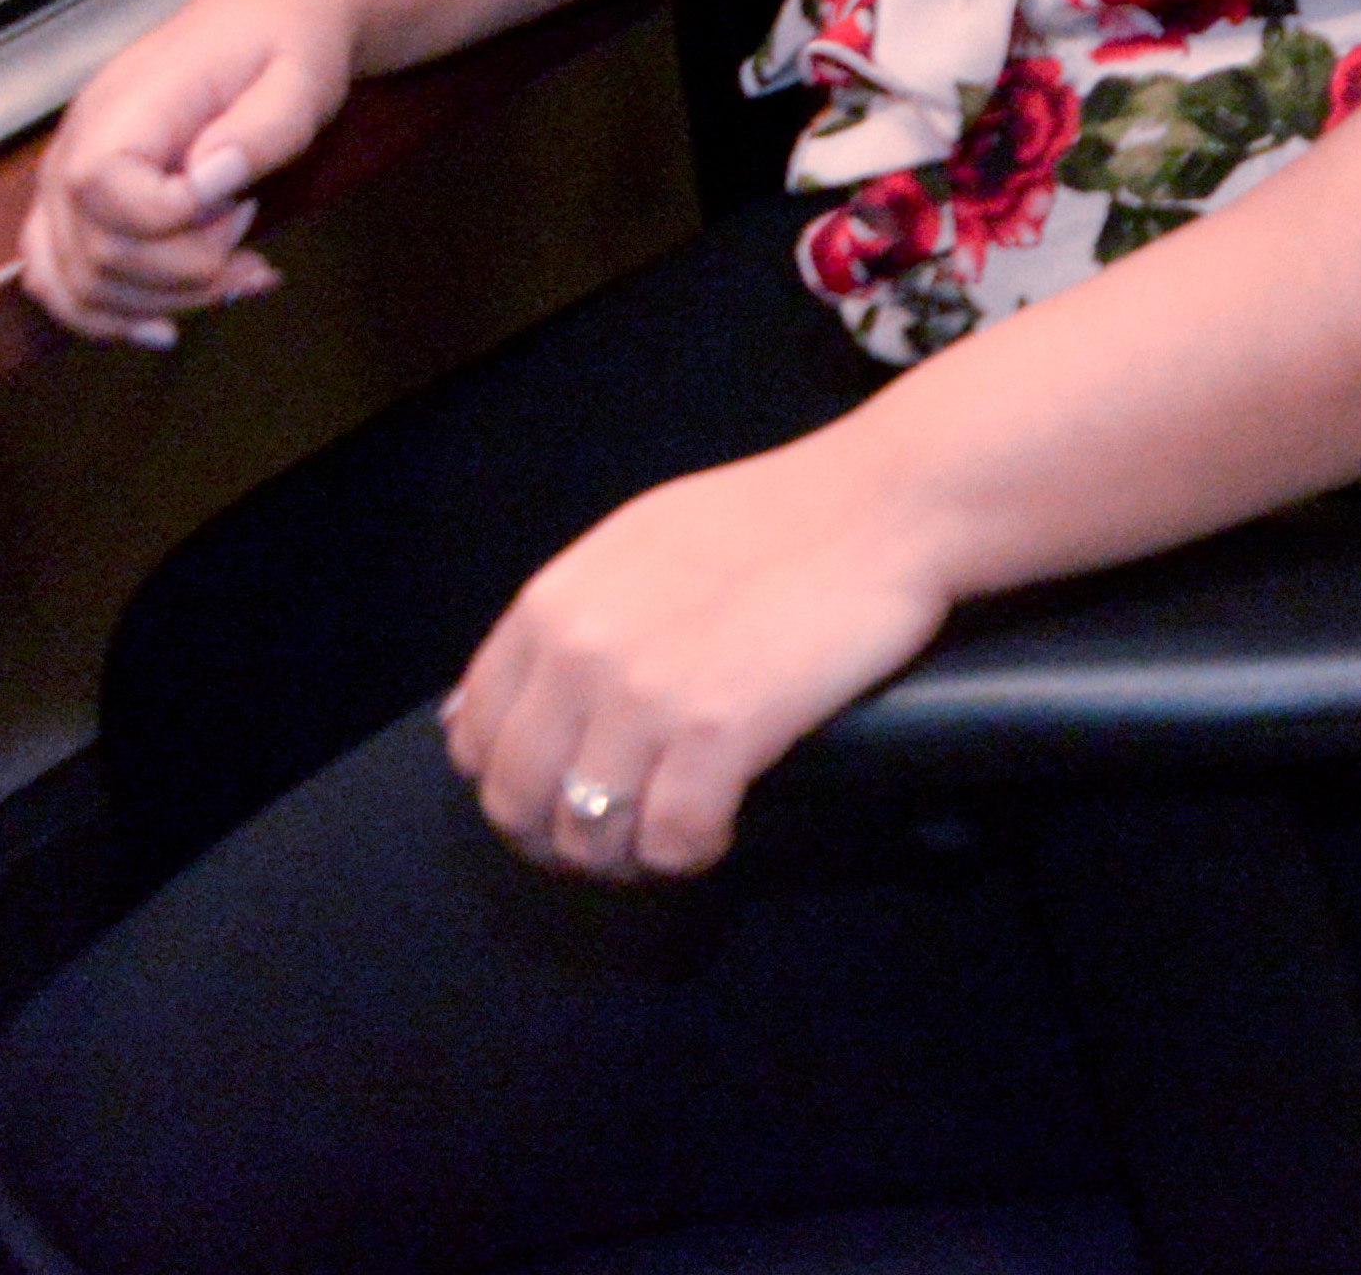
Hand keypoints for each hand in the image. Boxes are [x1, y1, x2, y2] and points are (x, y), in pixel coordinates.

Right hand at [19, 0, 359, 342]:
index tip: (242, 203)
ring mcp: (63, 180)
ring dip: (155, 304)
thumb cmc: (285, 44)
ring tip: (230, 279)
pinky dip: (103, 316)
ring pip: (70, 283)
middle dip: (184, 274)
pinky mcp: (73, 205)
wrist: (269, 18)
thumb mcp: (303, 76)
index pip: (106, 195)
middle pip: (92, 254)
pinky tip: (161, 325)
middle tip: (250, 244)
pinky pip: (57, 279)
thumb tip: (212, 178)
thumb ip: (262, 129)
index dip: (175, 223)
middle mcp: (73, 146)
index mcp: (122, 109)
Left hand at [444, 439, 958, 883]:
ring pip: (588, 834)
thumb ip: (562, 621)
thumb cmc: (775, 517)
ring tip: (668, 838)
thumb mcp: (635, 545)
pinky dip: (689, 852)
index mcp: (552, 606)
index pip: (473, 738)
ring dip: (624, 856)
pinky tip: (717, 833)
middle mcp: (580, 655)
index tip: (557, 795)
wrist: (887, 504)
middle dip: (556, 838)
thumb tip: (474, 713)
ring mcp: (646, 697)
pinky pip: (671, 838)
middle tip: (613, 839)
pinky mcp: (720, 733)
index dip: (510, 784)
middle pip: (517, 801)